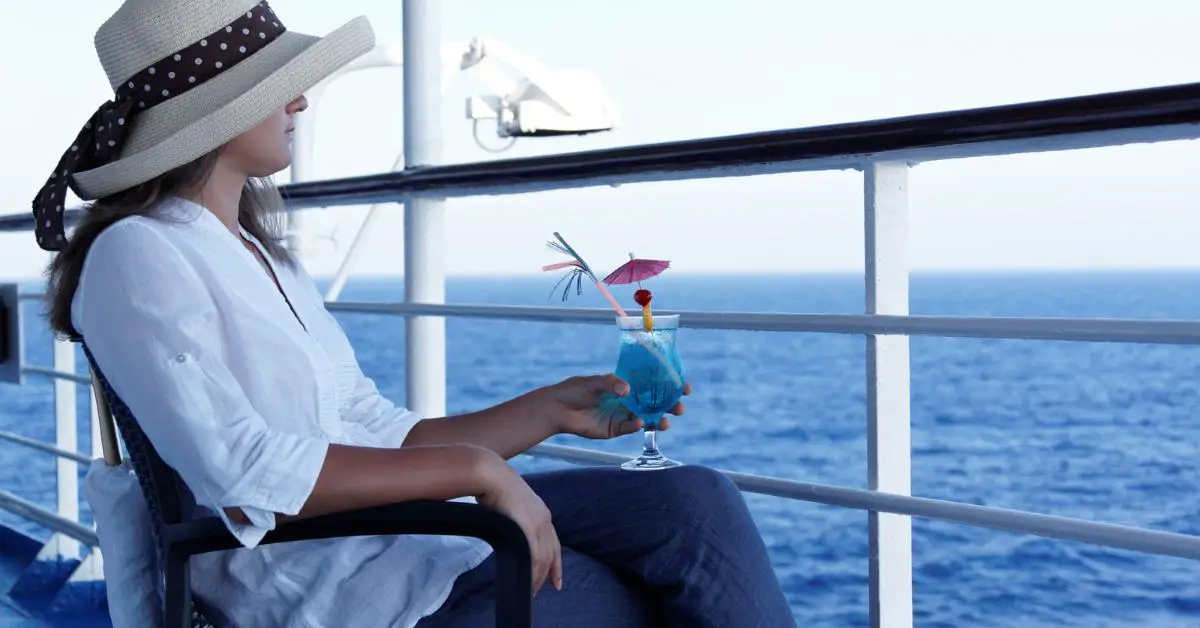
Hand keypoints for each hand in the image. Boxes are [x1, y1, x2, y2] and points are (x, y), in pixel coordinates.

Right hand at [475, 454, 561, 594]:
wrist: (491, 475)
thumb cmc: (495, 487)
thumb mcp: (511, 504)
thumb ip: (515, 520)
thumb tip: (509, 530)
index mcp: (542, 513)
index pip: (554, 544)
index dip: (556, 564)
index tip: (557, 581)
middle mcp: (545, 519)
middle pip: (551, 554)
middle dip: (547, 575)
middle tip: (540, 591)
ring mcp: (538, 524)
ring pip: (543, 559)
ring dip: (538, 577)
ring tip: (531, 591)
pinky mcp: (528, 529)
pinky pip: (534, 557)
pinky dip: (532, 572)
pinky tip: (527, 581)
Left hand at [540, 373, 691, 439]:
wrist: (558, 408)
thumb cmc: (575, 389)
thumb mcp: (594, 382)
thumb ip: (611, 383)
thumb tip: (627, 390)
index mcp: (627, 384)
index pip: (654, 383)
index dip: (670, 385)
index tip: (684, 386)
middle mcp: (629, 400)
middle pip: (656, 403)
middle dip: (670, 405)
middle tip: (680, 406)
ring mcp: (623, 415)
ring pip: (647, 418)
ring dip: (659, 420)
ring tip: (666, 422)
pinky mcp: (615, 429)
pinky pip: (631, 428)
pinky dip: (637, 426)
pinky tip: (640, 423)